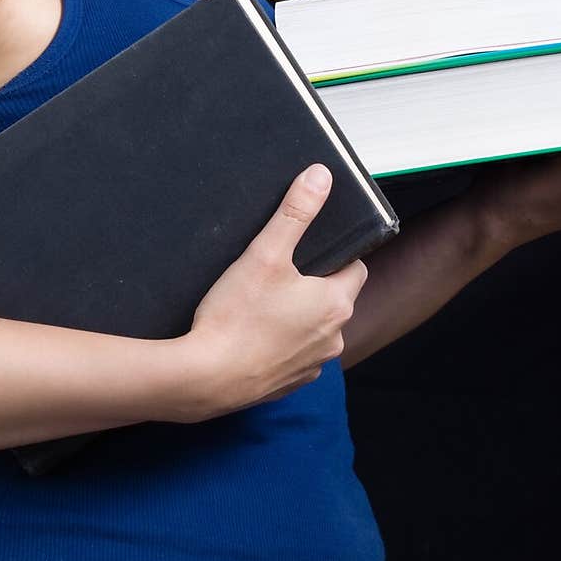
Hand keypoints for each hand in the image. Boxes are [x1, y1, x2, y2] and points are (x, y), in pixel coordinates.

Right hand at [183, 164, 368, 420]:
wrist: (205, 378)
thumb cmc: (235, 318)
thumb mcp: (265, 253)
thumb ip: (295, 212)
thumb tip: (320, 177)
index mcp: (335, 303)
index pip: (355, 268)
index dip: (336, 255)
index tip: (311, 250)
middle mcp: (333, 337)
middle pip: (335, 299)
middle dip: (314, 285)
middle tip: (280, 273)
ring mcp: (313, 364)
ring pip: (316, 329)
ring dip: (299, 317)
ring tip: (263, 304)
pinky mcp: (290, 383)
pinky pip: (296, 355)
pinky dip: (282, 344)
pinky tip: (255, 333)